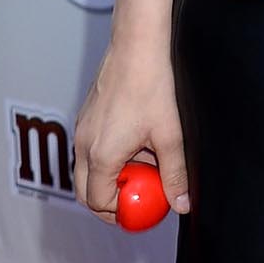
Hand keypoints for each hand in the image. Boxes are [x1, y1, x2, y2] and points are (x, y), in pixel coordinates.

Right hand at [74, 42, 189, 224]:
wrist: (136, 48)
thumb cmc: (151, 87)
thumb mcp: (170, 138)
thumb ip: (174, 175)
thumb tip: (181, 203)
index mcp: (101, 155)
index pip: (98, 201)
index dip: (119, 214)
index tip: (141, 213)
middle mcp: (84, 144)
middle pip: (87, 191)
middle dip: (110, 202)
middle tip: (138, 203)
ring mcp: (82, 130)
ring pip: (89, 169)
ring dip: (113, 177)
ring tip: (145, 168)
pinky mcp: (86, 117)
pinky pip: (92, 149)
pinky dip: (110, 157)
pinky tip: (138, 145)